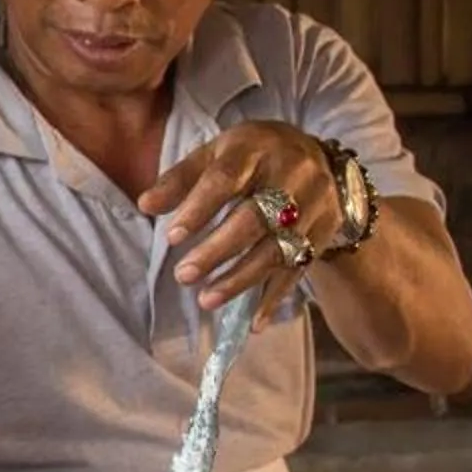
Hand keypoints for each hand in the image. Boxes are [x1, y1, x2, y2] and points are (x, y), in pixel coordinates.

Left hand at [138, 121, 341, 310]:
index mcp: (256, 149)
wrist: (318, 158)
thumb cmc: (253, 157)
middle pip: (255, 218)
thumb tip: (145, 205)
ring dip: (241, 279)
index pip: (226, 179)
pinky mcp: (326, 231)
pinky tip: (254, 322)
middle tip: (184, 276)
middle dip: (217, 251)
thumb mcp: (216, 154)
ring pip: (278, 248)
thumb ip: (179, 179)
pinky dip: (275, 297)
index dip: (199, 209)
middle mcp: (292, 175)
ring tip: (206, 300)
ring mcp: (315, 205)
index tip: (172, 238)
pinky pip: (299, 268)